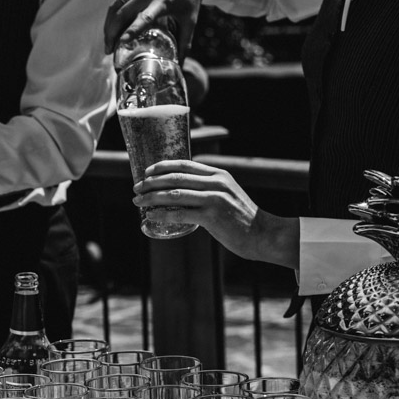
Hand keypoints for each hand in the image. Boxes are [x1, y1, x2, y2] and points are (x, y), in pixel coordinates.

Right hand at [103, 0, 214, 57]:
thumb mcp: (190, 19)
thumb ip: (184, 43)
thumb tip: (179, 65)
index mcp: (163, 1)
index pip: (144, 18)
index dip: (131, 31)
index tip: (120, 43)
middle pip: (122, 14)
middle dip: (111, 34)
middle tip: (108, 50)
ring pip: (116, 5)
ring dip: (109, 24)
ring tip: (108, 40)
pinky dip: (114, 12)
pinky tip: (114, 24)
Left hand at [133, 159, 298, 268]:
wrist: (262, 234)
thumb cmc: (241, 217)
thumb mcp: (227, 194)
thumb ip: (209, 189)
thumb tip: (183, 192)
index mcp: (219, 175)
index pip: (185, 164)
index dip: (162, 167)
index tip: (146, 172)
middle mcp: (216, 183)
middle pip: (175, 178)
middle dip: (151, 182)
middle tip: (135, 188)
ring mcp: (214, 199)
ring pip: (174, 195)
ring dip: (151, 197)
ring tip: (137, 201)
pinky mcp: (212, 217)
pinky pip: (180, 214)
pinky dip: (162, 215)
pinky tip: (150, 216)